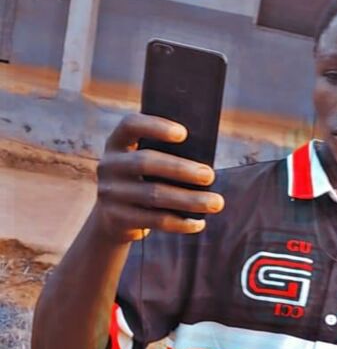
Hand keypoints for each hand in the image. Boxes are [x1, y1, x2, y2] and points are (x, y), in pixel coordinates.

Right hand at [94, 114, 224, 242]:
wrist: (114, 217)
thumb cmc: (144, 180)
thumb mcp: (146, 163)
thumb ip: (166, 155)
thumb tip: (204, 165)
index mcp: (117, 142)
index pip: (131, 125)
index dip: (156, 126)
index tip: (184, 133)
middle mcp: (109, 165)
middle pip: (145, 162)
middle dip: (181, 169)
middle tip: (209, 176)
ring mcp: (110, 193)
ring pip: (154, 195)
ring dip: (189, 200)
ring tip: (216, 202)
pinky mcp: (117, 219)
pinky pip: (155, 220)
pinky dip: (181, 223)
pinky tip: (199, 223)